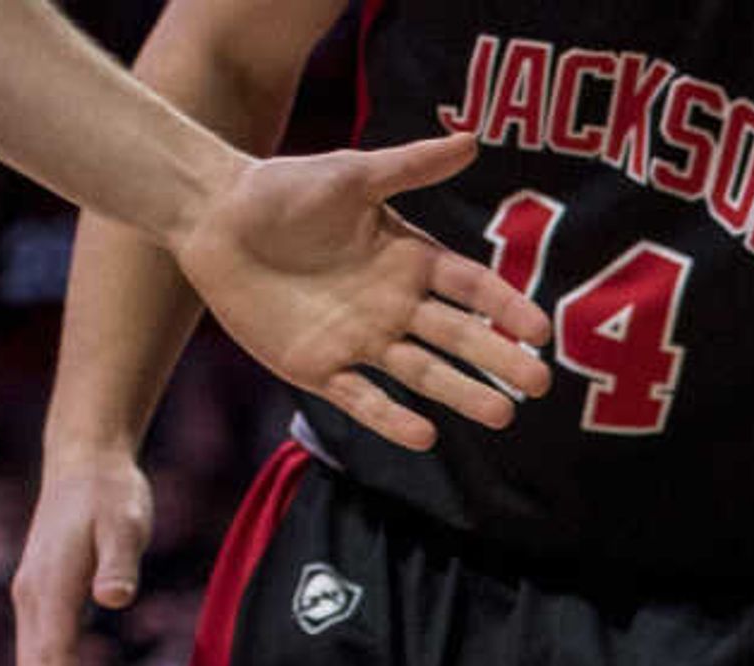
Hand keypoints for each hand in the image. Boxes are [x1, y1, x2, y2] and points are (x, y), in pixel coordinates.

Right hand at [10, 449, 152, 665]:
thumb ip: (121, 563)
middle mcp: (29, 598)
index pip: (52, 663)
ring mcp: (30, 598)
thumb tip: (114, 598)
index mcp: (48, 589)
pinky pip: (41, 653)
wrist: (85, 465)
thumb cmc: (112, 496)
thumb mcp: (126, 524)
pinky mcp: (39, 596)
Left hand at [170, 128, 551, 452]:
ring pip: (422, 373)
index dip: (505, 308)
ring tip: (500, 415)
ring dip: (462, 394)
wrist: (213, 218)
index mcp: (410, 262)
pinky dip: (391, 418)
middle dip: (499, 359)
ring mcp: (361, 341)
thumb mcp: (351, 174)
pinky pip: (362, 398)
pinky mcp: (321, 369)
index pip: (471, 288)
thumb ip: (410, 166)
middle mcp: (396, 307)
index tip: (539, 330)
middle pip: (458, 337)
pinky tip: (424, 435)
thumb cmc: (283, 189)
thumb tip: (471, 142)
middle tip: (537, 383)